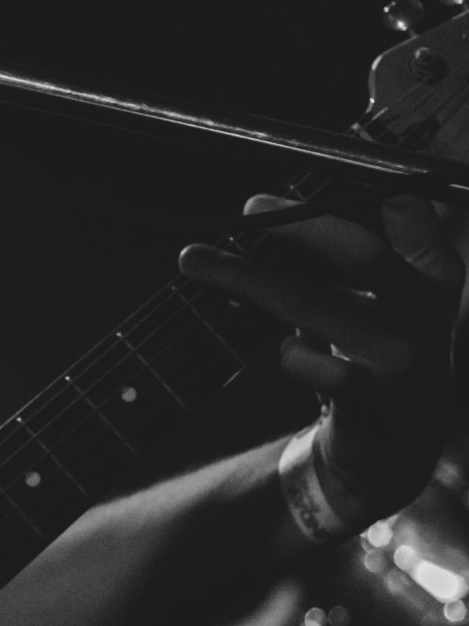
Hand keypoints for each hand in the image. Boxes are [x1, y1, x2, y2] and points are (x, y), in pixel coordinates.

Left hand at [179, 194, 462, 525]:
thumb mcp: (378, 305)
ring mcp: (401, 360)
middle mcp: (423, 315)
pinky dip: (290, 354)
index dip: (370, 192)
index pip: (413, 218)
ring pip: (311, 303)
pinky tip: (285, 351)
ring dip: (246, 276)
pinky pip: (319, 368)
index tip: (315, 174)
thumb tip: (267, 214)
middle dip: (299, 224)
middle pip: (359, 252)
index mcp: (430, 281)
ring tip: (195, 260)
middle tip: (249, 207)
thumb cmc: (376, 361)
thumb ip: (342, 264)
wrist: (392, 451)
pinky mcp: (374, 402)